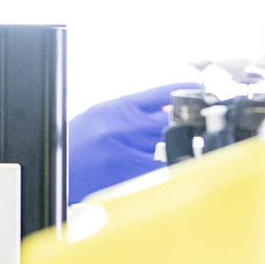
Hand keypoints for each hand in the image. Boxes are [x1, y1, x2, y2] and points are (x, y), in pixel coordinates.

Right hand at [68, 84, 195, 204]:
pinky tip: (173, 159)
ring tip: (192, 141)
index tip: (198, 91)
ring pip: (167, 146)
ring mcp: (127, 151)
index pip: (159, 95)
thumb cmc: (78, 139)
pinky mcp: (128, 173)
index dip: (182, 91)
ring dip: (180, 143)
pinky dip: (167, 162)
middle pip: (169, 121)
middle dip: (187, 120)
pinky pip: (157, 166)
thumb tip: (166, 108)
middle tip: (204, 119)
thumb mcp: (102, 113)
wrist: (60, 166)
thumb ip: (133, 109)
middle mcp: (123, 127)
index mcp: (117, 108)